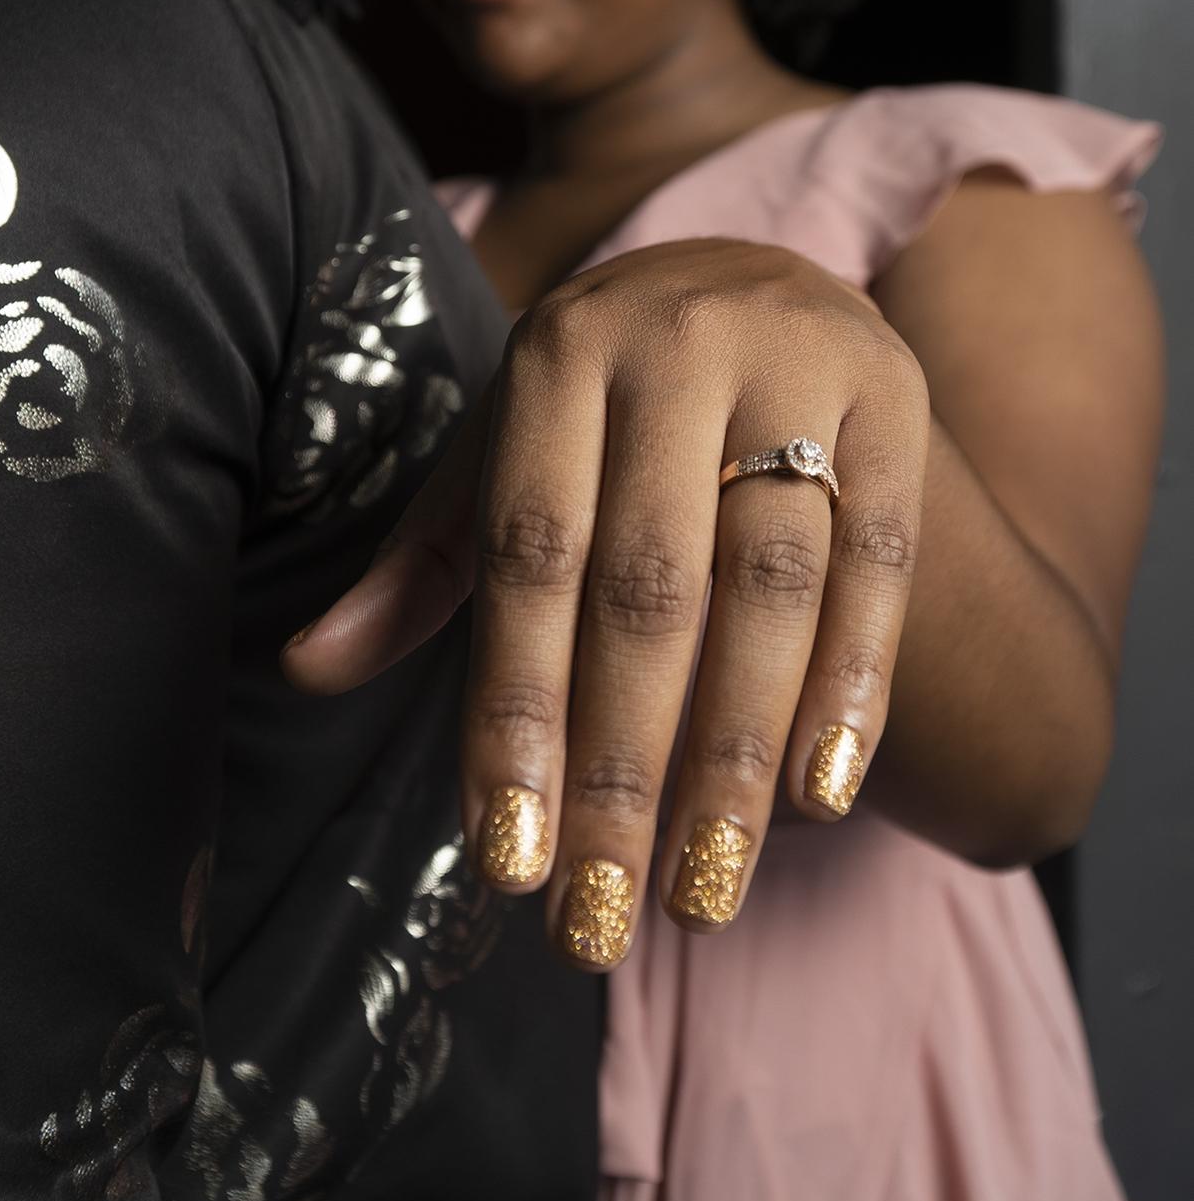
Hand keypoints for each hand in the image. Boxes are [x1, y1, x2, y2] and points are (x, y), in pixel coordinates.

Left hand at [282, 239, 928, 967]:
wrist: (759, 278)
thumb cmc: (603, 398)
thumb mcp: (504, 452)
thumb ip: (423, 562)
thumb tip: (305, 668)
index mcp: (556, 358)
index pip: (529, 557)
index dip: (516, 713)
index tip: (507, 862)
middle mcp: (674, 346)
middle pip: (649, 586)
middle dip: (621, 768)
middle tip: (599, 923)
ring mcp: (798, 362)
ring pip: (769, 585)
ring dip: (733, 756)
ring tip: (701, 893)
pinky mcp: (895, 397)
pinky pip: (879, 558)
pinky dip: (852, 683)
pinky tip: (818, 799)